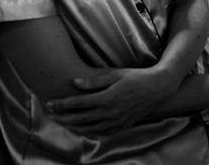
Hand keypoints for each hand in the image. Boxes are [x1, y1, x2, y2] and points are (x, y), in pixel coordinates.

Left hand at [45, 66, 175, 135]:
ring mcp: (116, 121)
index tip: (50, 103)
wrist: (158, 88)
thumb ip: (94, 80)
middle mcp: (109, 113)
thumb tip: (74, 82)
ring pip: (89, 128)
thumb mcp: (116, 74)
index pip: (77, 104)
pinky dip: (89, 132)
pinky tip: (83, 129)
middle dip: (63, 117)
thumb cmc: (137, 77)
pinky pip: (102, 132)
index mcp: (106, 98)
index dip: (62, 104)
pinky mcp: (122, 126)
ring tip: (63, 123)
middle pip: (80, 118)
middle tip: (51, 115)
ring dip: (73, 127)